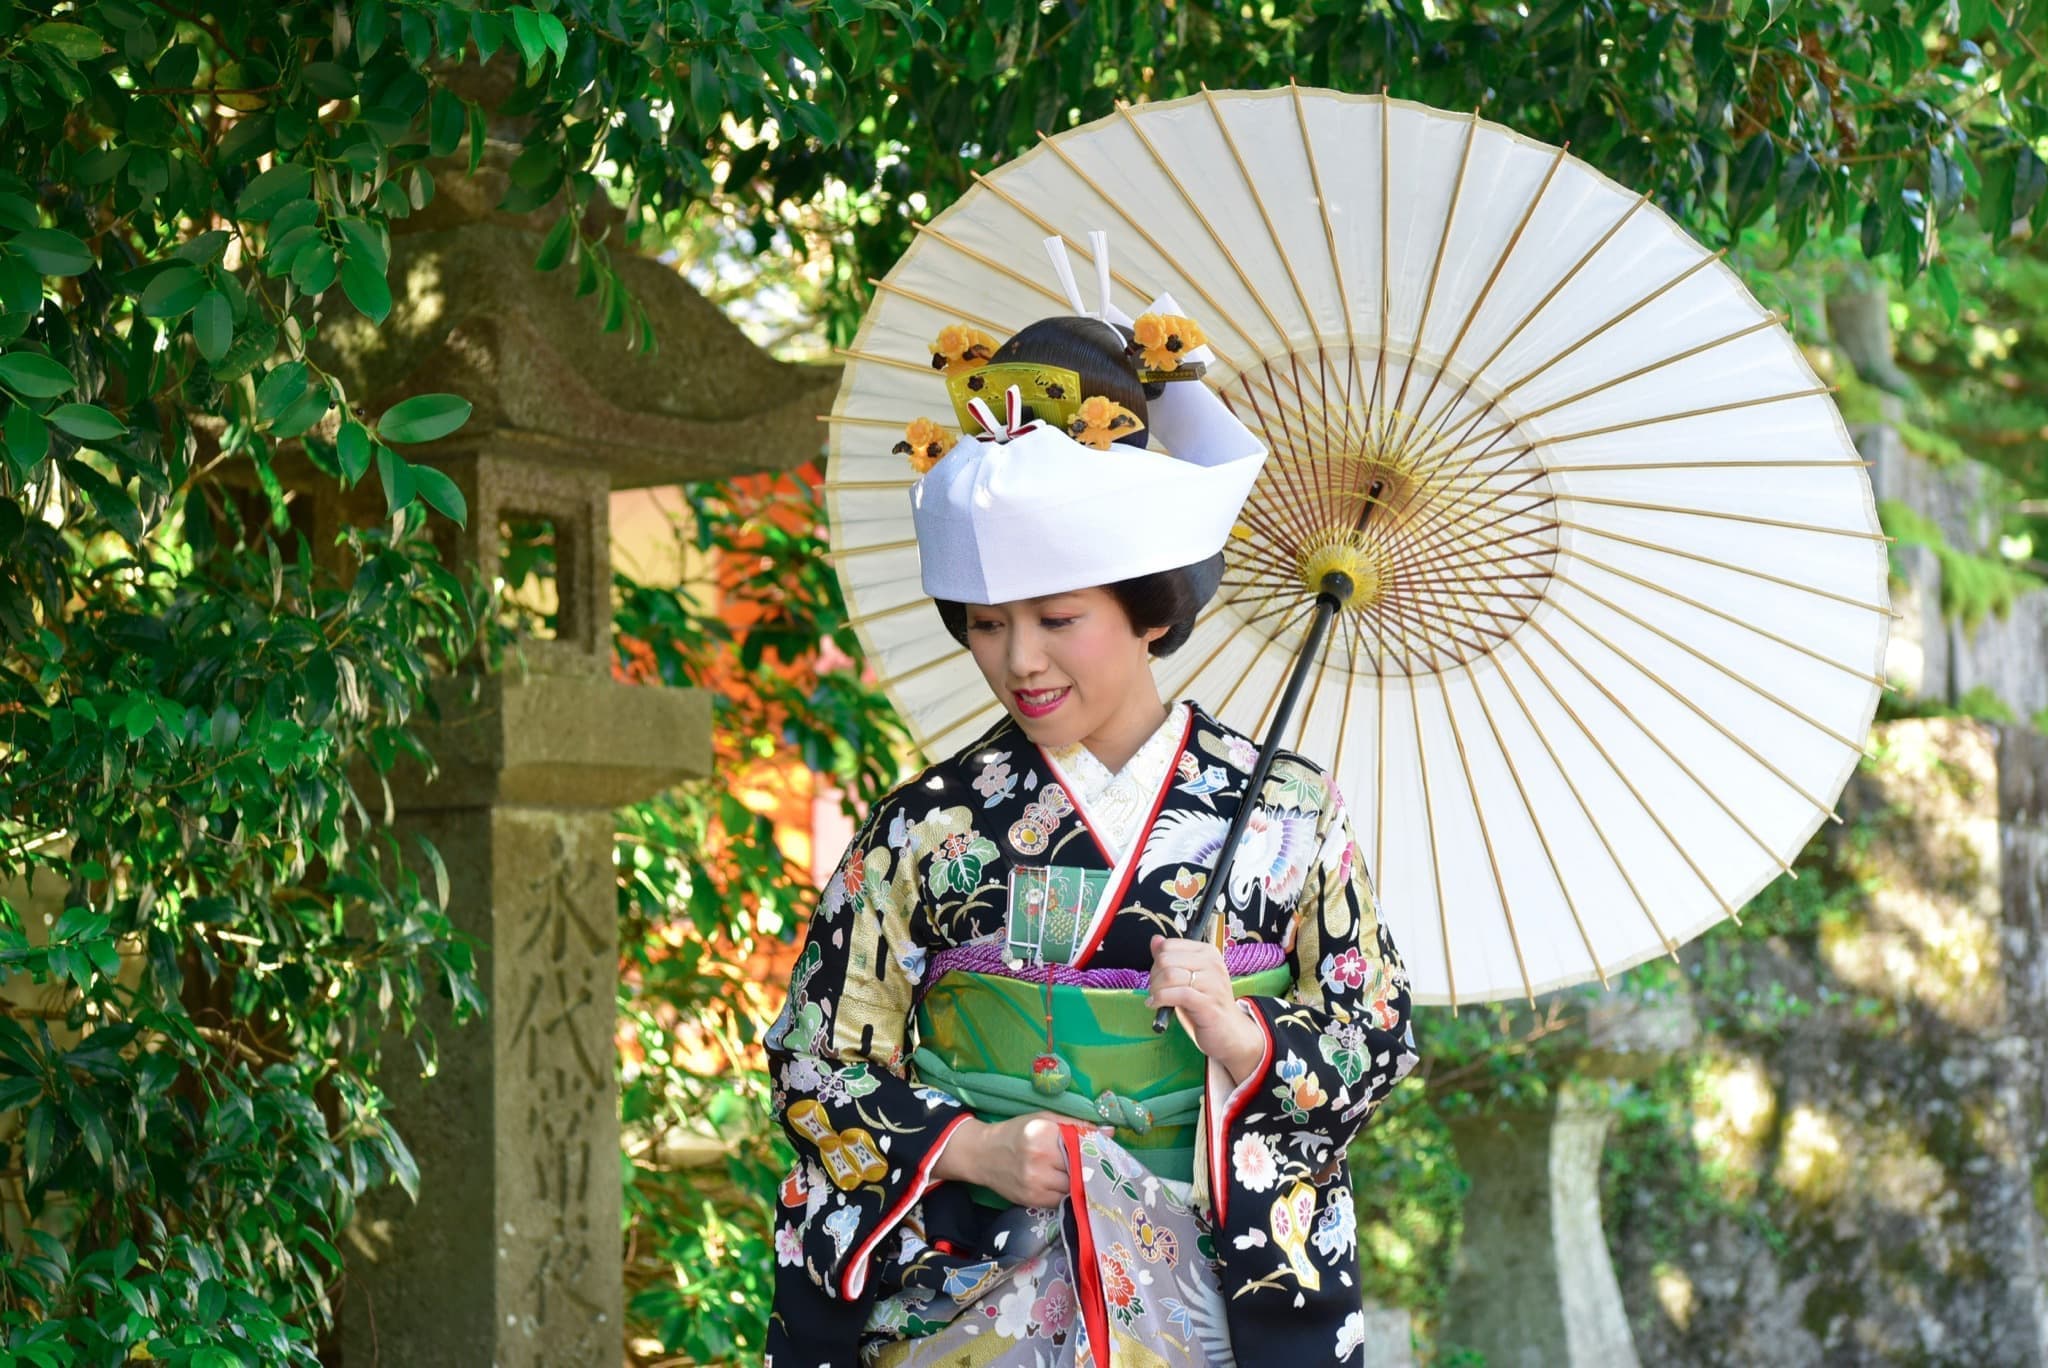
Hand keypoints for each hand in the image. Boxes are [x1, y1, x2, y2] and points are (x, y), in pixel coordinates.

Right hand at [932, 1113, 1100, 1208]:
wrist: (983, 1155)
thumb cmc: (1016, 1132)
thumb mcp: (1044, 1119)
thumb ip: (1077, 1125)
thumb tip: (1110, 1132)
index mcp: (1044, 1134)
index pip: (1083, 1146)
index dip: (1098, 1151)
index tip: (1110, 1155)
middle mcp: (1040, 1159)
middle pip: (1080, 1168)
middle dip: (1092, 1169)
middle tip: (1105, 1169)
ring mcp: (1036, 1183)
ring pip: (1074, 1188)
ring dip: (1082, 1184)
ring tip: (1088, 1178)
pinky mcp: (1033, 1200)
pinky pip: (1062, 1200)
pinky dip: (1069, 1194)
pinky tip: (1070, 1186)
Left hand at [1148, 934, 1265, 1086]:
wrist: (1230, 1033)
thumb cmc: (1206, 1005)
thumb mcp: (1187, 978)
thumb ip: (1171, 959)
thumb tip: (1155, 940)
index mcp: (1207, 952)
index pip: (1169, 945)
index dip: (1156, 961)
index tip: (1158, 977)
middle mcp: (1212, 964)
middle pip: (1166, 960)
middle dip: (1153, 977)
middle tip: (1156, 991)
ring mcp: (1212, 983)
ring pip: (1169, 976)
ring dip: (1155, 990)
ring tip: (1156, 999)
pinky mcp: (1208, 1003)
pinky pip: (1177, 994)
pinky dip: (1160, 999)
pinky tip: (1156, 1005)